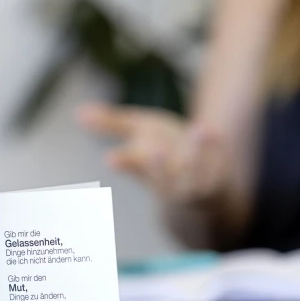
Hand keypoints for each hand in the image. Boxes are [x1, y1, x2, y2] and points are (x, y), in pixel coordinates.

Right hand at [77, 103, 229, 203]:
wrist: (205, 187)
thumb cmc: (167, 156)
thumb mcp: (141, 133)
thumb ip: (114, 124)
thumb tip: (78, 113)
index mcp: (150, 173)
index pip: (134, 169)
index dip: (124, 162)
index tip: (111, 157)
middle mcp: (172, 182)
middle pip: (164, 179)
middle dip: (158, 166)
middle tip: (153, 149)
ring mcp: (198, 183)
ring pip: (196, 175)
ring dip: (197, 154)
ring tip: (198, 129)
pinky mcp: (221, 178)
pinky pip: (221, 167)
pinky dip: (218, 151)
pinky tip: (213, 130)